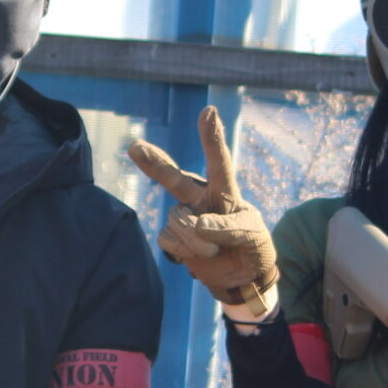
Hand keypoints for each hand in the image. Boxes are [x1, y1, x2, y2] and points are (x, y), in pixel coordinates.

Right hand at [126, 105, 277, 309]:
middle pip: (174, 177)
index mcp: (225, 190)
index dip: (212, 137)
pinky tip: (198, 255)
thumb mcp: (252, 234)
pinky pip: (168, 238)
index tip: (209, 111)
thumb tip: (198, 224)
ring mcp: (184, 216)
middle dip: (154, 163)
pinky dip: (183, 249)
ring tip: (214, 250)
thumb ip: (229, 227)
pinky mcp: (174, 237)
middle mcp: (200, 197)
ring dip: (195, 239)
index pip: (219, 162)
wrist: (242, 276)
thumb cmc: (253, 246)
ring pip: (176, 219)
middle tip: (135, 147)